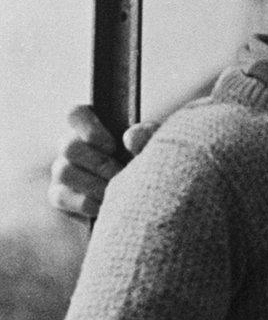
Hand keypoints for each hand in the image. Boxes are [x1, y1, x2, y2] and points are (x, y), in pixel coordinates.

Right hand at [48, 104, 157, 218]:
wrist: (148, 201)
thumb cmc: (149, 166)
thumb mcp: (155, 147)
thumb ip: (147, 136)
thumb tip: (130, 138)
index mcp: (91, 127)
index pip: (75, 114)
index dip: (88, 127)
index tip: (111, 145)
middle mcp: (71, 146)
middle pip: (69, 146)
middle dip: (99, 163)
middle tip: (121, 173)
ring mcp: (62, 171)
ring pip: (64, 171)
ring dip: (94, 183)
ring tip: (117, 190)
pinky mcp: (60, 196)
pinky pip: (61, 197)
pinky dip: (88, 203)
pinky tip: (106, 206)